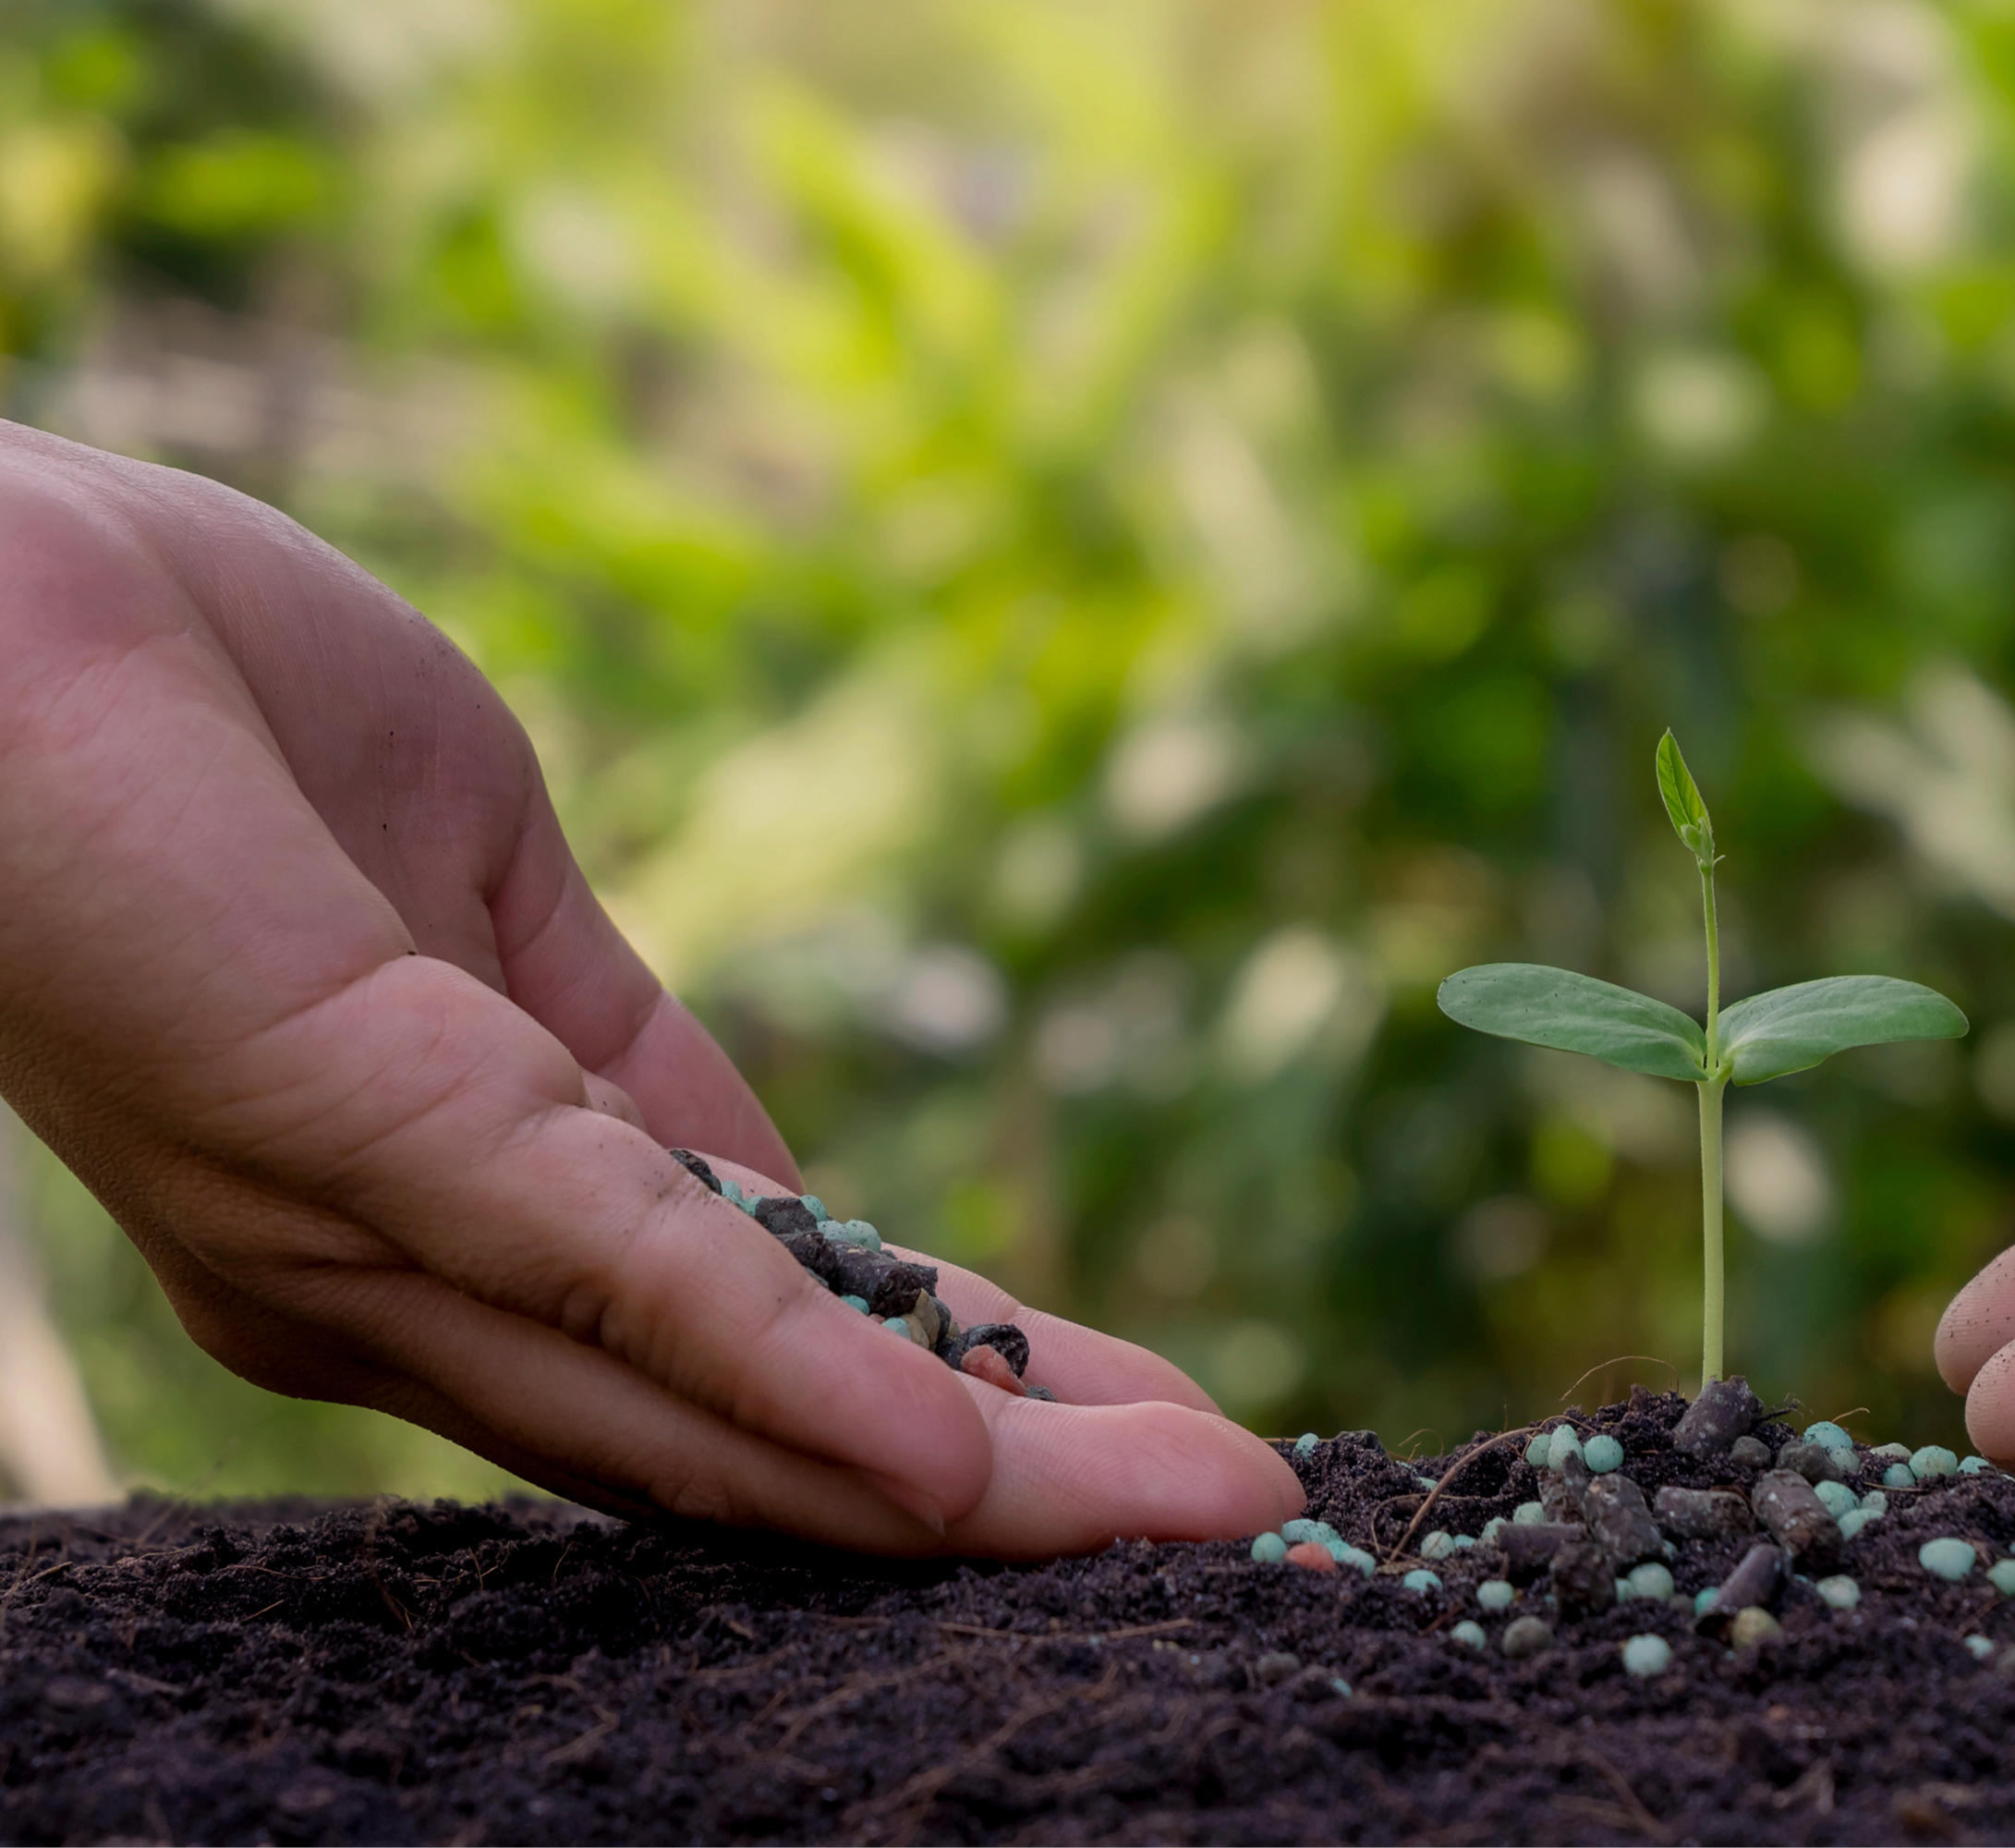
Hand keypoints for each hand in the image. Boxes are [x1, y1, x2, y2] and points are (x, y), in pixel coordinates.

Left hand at [0, 423, 1298, 1553]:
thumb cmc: (169, 691)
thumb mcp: (485, 885)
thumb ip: (622, 1064)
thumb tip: (779, 1192)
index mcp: (445, 1206)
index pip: (749, 1338)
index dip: (956, 1398)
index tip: (1144, 1442)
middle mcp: (408, 1285)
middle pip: (760, 1433)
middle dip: (1015, 1490)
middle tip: (1244, 1524)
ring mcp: (384, 1238)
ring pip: (726, 1408)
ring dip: (978, 1484)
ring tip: (1195, 1510)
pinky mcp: (370, 1150)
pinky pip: (632, 1289)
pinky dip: (812, 1389)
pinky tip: (973, 1465)